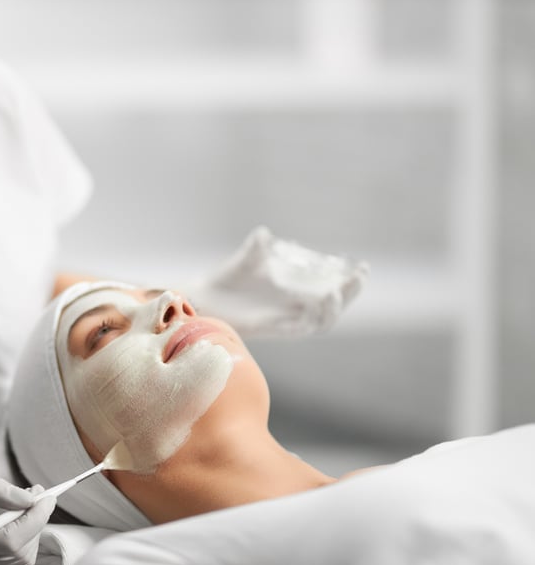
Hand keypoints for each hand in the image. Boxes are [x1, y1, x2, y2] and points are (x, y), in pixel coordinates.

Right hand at [0, 478, 55, 564]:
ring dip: (30, 533)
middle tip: (39, 497)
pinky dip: (20, 543)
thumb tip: (32, 498)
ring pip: (19, 561)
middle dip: (36, 524)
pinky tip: (15, 524)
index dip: (35, 518)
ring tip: (26, 507)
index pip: (10, 539)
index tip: (48, 497)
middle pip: (18, 553)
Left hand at [180, 226, 368, 337]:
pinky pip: (300, 329)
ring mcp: (285, 321)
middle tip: (360, 275)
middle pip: (333, 308)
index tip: (362, 267)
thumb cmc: (227, 282)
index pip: (330, 291)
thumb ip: (256, 249)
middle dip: (350, 293)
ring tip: (336, 291)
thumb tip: (263, 234)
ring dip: (334, 308)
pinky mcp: (273, 330)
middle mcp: (294, 310)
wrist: (203, 301)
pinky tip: (317, 302)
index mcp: (294, 294)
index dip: (348, 283)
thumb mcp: (246, 261)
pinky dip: (312, 317)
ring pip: (321, 322)